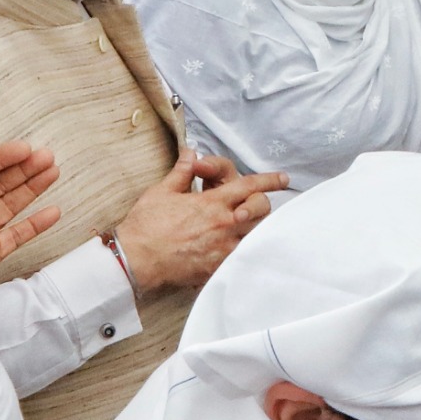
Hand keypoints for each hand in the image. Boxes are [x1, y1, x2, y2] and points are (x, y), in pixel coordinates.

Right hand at [114, 149, 288, 293]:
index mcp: (212, 202)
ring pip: (256, 236)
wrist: (137, 258)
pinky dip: (246, 253)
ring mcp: (224, 247)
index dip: (268, 180)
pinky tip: (244, 253)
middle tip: (256, 207)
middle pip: (261, 211)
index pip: (248, 185)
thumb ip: (183, 172)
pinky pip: (243, 259)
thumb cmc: (147, 224)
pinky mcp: (219, 267)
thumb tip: (191, 152)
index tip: (283, 179)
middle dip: (264, 205)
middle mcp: (224, 224)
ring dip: (257, 230)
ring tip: (252, 228)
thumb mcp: (163, 191)